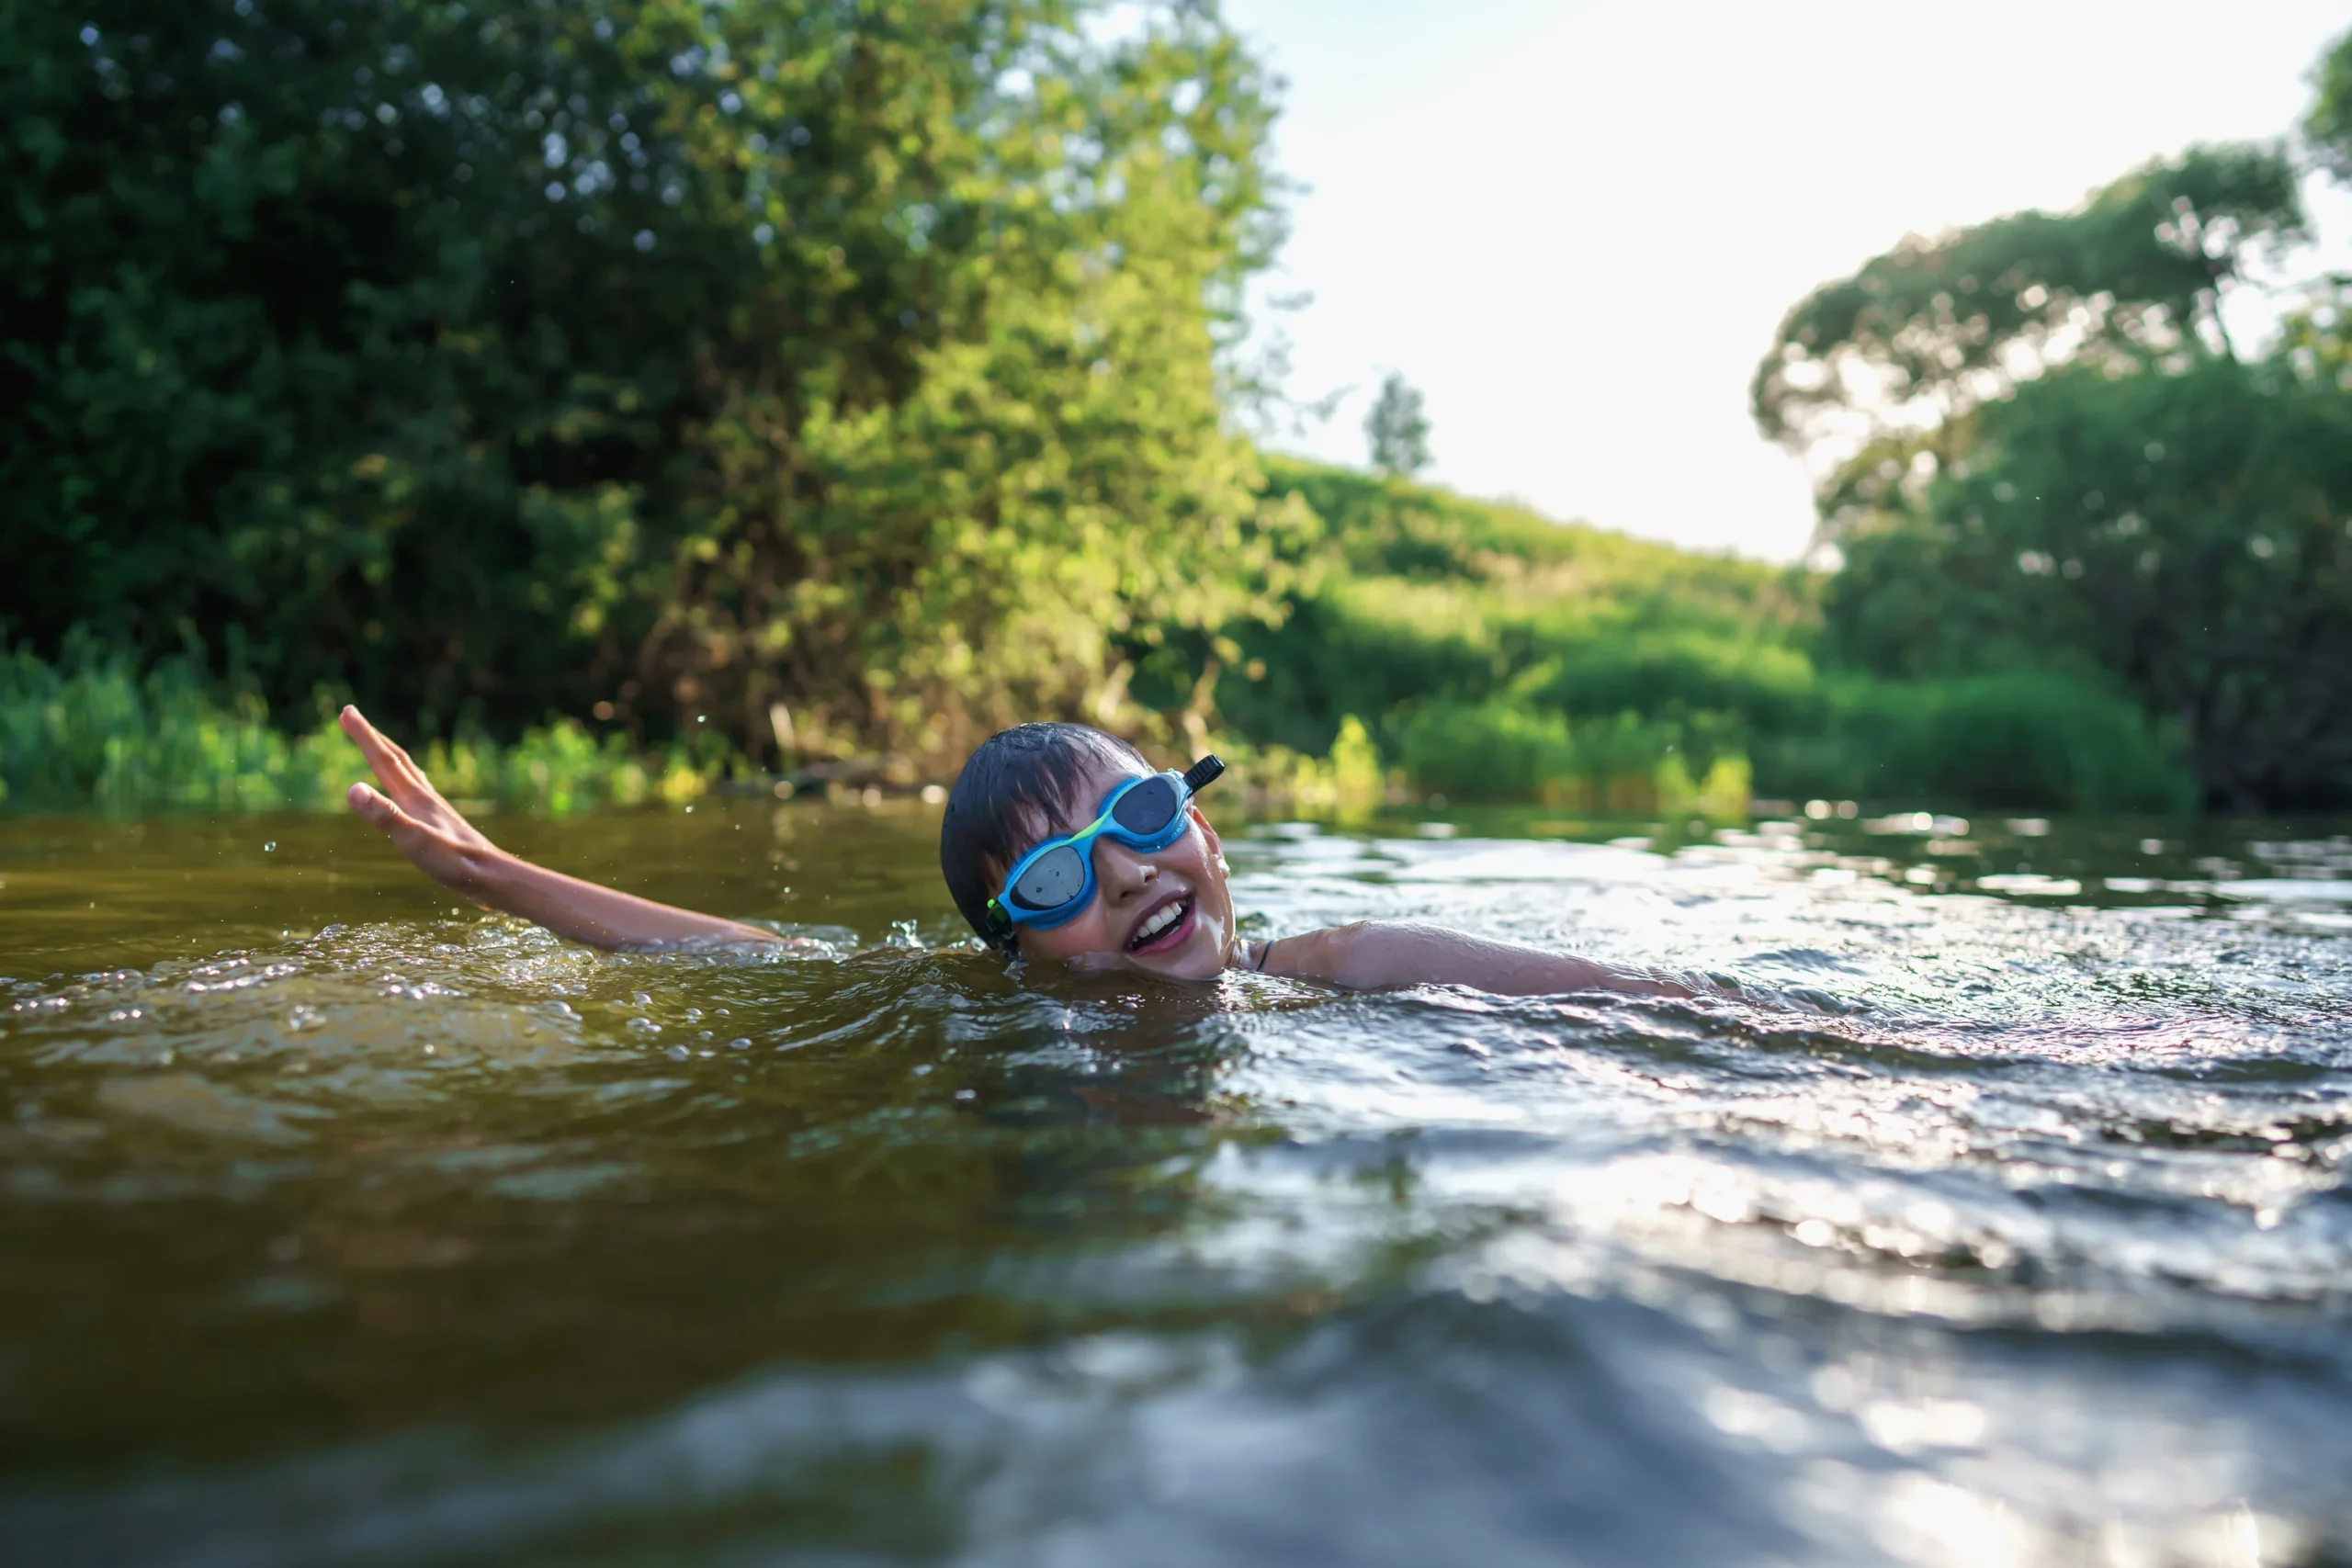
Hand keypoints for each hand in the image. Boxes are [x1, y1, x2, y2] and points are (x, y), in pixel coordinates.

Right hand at [340, 705, 505, 895]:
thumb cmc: (454, 863)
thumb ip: (385, 816)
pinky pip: (418, 792)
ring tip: (379, 747)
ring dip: (389, 756)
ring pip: (408, 773)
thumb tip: (353, 789)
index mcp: (415, 798)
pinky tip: (410, 793)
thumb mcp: (413, 841)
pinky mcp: (442, 825)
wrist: (493, 878)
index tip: (346, 711)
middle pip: (395, 759)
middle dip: (372, 737)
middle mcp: (425, 798)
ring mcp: (435, 810)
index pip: (383, 760)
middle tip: (351, 716)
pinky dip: (406, 782)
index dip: (363, 736)